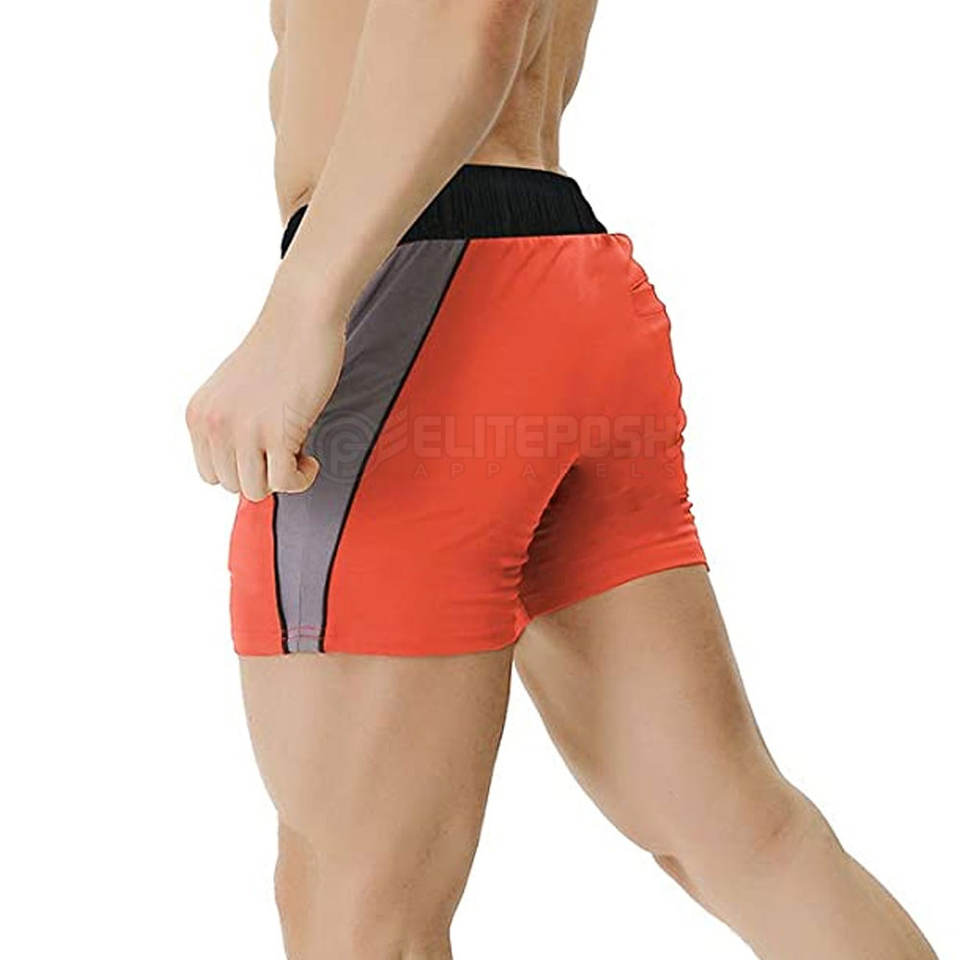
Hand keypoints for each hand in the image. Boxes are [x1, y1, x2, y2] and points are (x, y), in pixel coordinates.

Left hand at [186, 266, 346, 499]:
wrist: (301, 317)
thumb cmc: (278, 350)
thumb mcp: (233, 391)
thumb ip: (229, 425)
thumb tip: (244, 467)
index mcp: (198, 415)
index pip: (210, 474)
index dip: (243, 467)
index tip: (265, 450)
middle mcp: (213, 425)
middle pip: (233, 485)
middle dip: (263, 472)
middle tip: (286, 447)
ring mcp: (243, 430)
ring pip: (256, 489)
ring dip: (283, 478)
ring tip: (298, 452)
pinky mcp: (277, 433)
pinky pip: (285, 482)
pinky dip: (302, 478)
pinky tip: (310, 457)